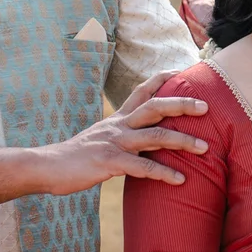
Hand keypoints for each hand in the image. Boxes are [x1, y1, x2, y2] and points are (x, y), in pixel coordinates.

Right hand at [0, 71, 208, 205]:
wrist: (45, 167)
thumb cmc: (75, 157)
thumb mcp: (101, 139)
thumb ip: (123, 136)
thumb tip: (145, 141)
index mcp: (118, 118)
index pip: (143, 90)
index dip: (163, 79)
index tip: (183, 71)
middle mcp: (119, 126)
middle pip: (155, 107)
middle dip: (182, 105)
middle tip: (206, 106)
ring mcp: (114, 143)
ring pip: (155, 136)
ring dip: (183, 141)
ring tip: (205, 148)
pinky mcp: (109, 163)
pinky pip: (143, 167)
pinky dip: (164, 173)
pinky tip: (180, 180)